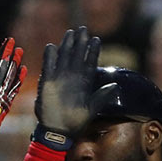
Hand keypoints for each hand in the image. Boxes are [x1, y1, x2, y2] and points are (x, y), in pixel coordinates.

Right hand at [0, 38, 25, 135]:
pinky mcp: (6, 103)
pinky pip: (15, 88)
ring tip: (19, 50)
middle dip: (6, 52)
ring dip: (15, 61)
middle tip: (10, 41)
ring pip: (11, 75)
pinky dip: (19, 78)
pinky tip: (22, 69)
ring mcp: (1, 96)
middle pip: (1, 66)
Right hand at [34, 26, 101, 147]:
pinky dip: (49, 57)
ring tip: (71, 33)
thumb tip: (115, 86)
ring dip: (67, 45)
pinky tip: (51, 47)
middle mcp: (71, 77)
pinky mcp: (47, 83)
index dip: (92, 50)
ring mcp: (59, 78)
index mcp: (83, 82)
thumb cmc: (75, 121)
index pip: (89, 61)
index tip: (96, 39)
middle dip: (80, 42)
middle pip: (76, 55)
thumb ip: (102, 97)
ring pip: (63, 57)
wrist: (58, 131)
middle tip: (83, 29)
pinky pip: (48, 66)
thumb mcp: (91, 109)